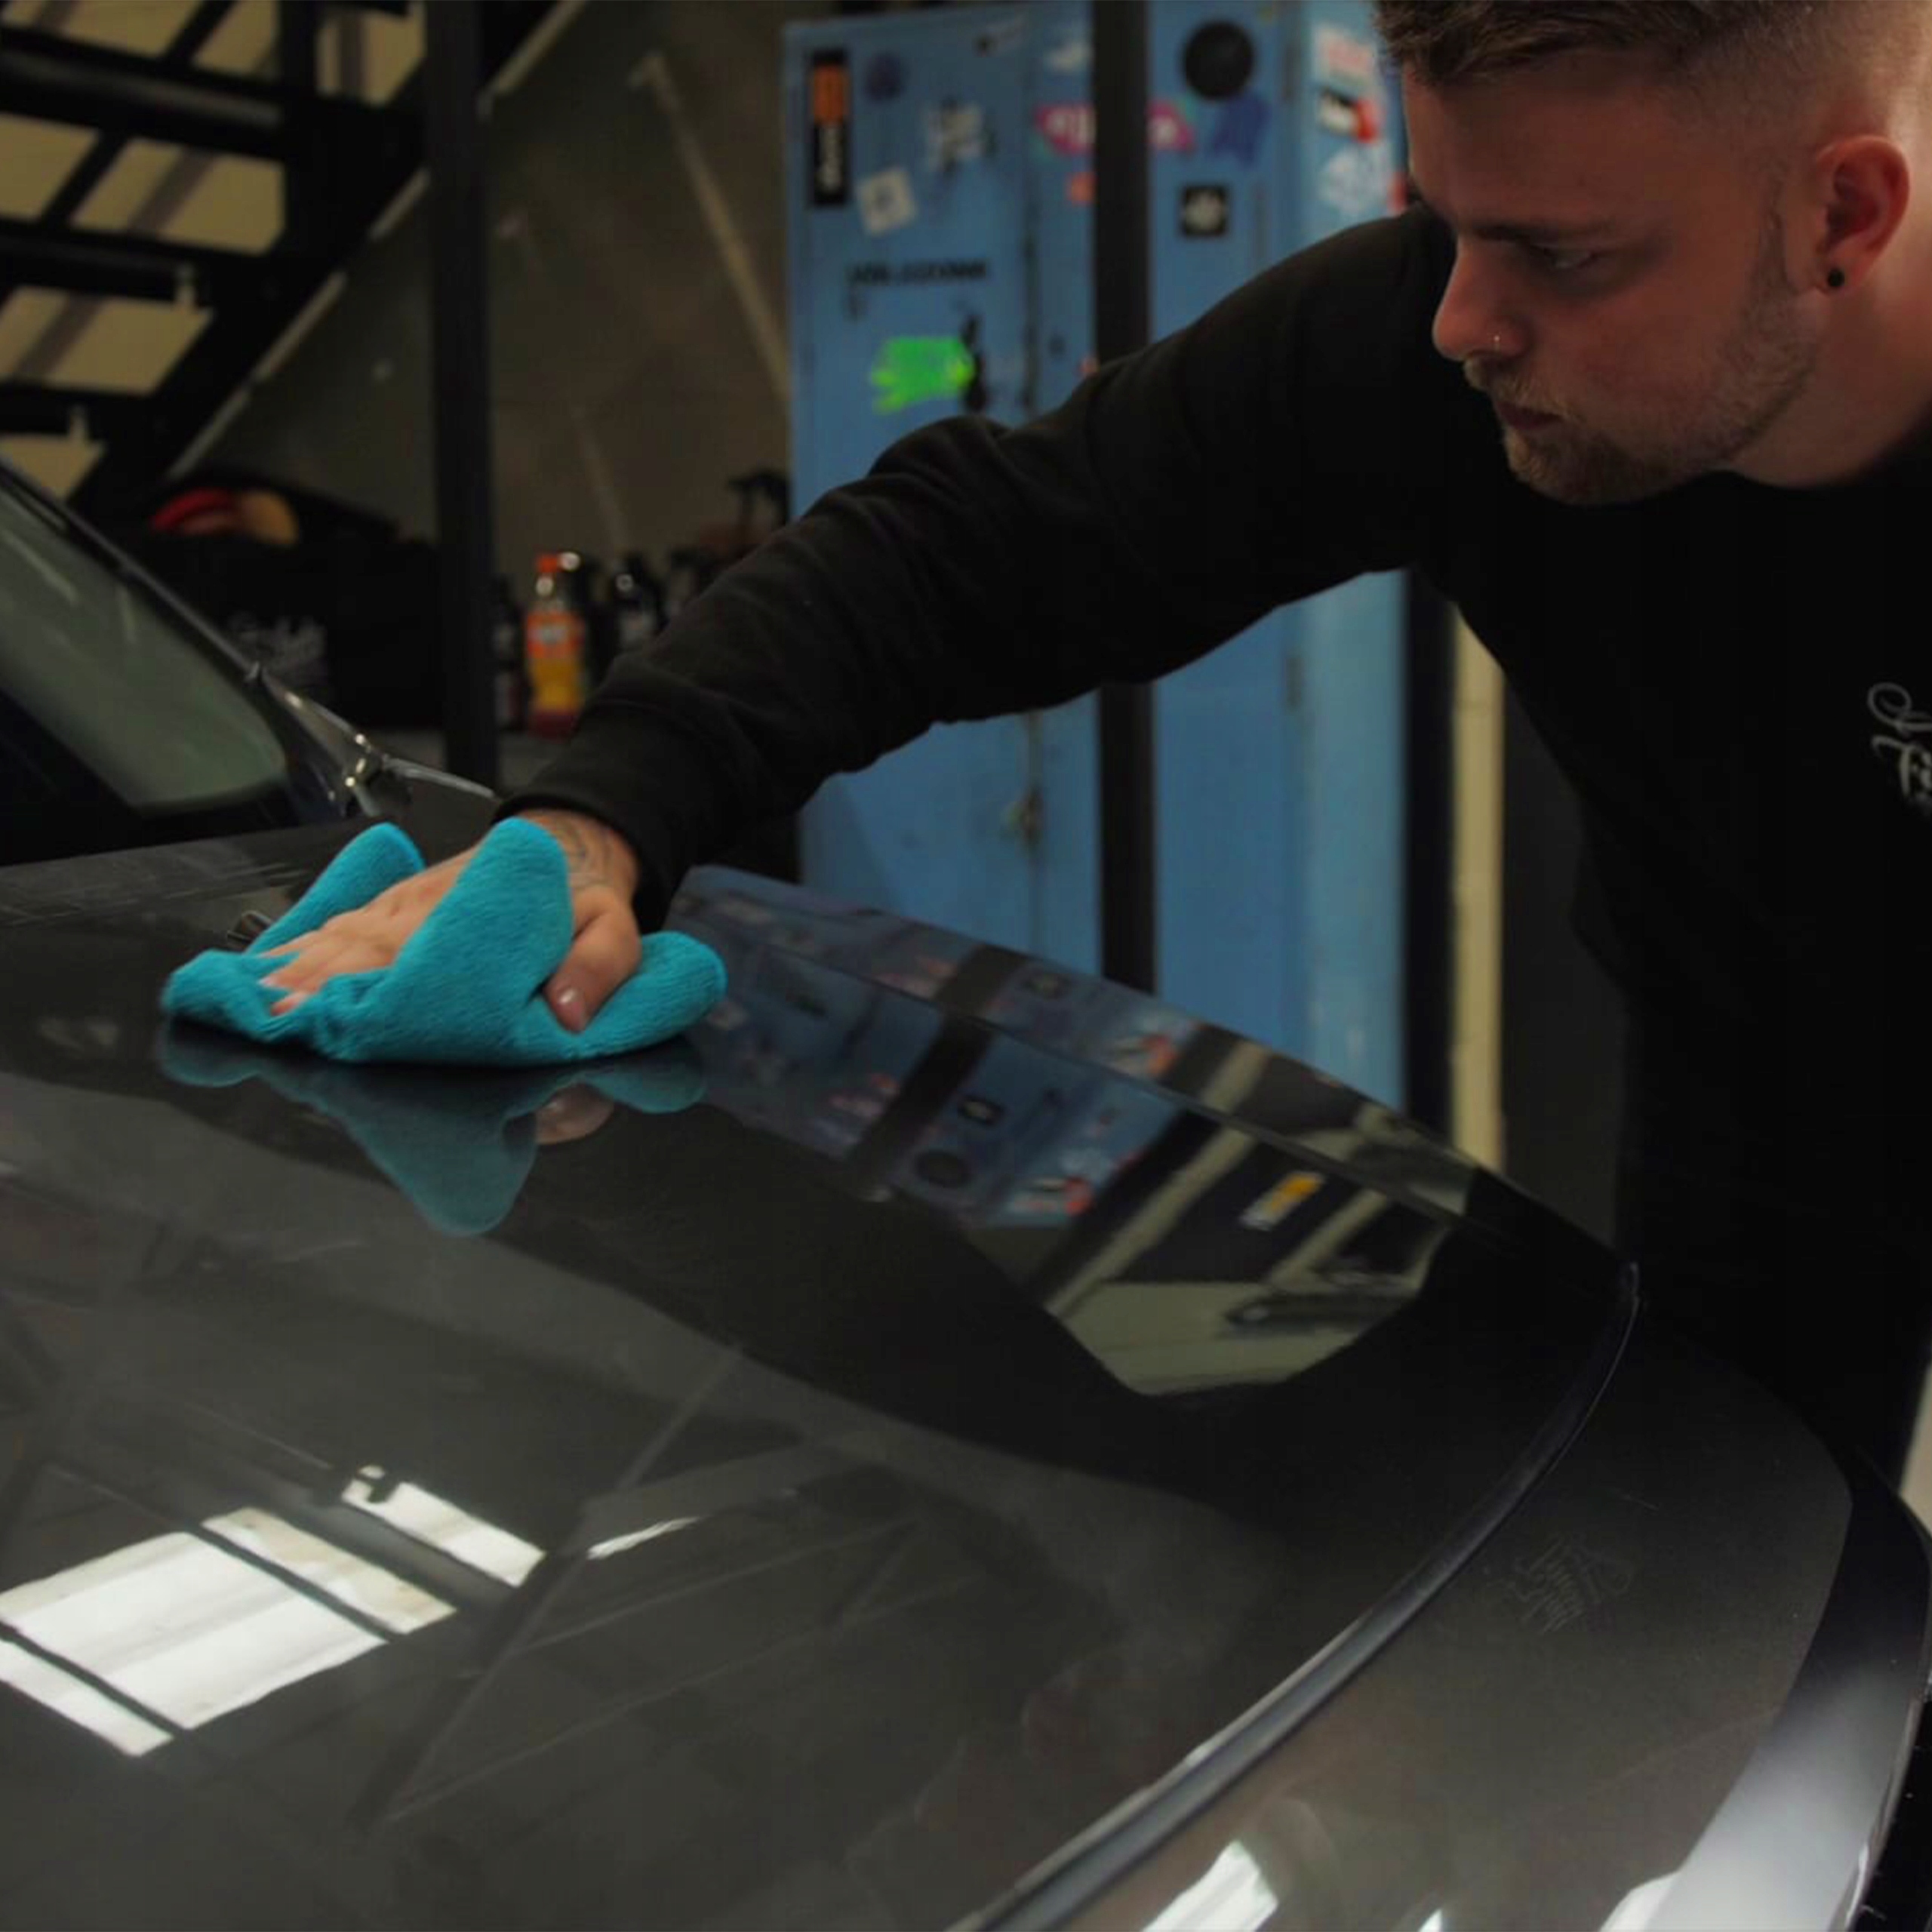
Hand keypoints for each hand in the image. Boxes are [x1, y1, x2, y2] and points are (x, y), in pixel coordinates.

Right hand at [258, 809, 643, 1033]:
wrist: (569, 843)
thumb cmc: (582, 894)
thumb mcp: (614, 929)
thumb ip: (596, 968)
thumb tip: (568, 1012)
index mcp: (467, 920)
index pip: (403, 960)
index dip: (359, 986)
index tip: (315, 1008)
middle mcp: (423, 914)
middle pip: (354, 953)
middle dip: (309, 985)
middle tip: (266, 1016)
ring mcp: (401, 909)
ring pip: (337, 939)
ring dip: (294, 969)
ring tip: (251, 1000)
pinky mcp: (393, 908)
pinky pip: (339, 925)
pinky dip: (301, 945)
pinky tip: (265, 966)